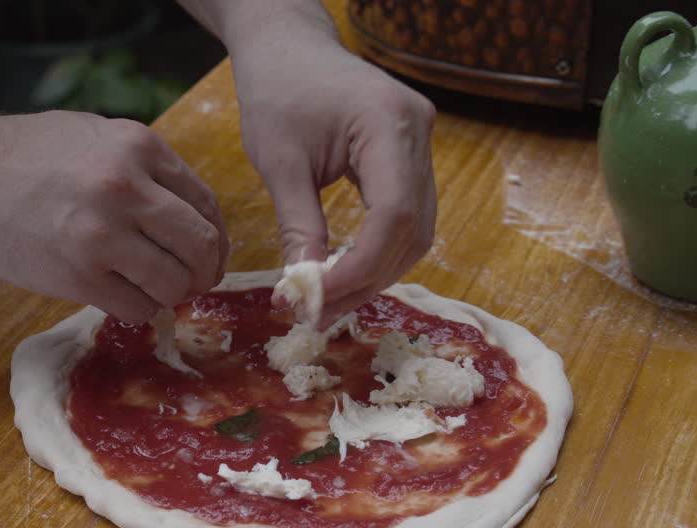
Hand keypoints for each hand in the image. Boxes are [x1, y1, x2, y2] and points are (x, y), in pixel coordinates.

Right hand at [0, 111, 228, 323]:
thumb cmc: (20, 155)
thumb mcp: (93, 136)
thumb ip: (143, 167)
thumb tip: (187, 213)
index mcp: (139, 147)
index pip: (206, 204)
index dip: (214, 238)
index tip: (205, 255)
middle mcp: (128, 188)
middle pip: (201, 246)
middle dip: (204, 272)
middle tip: (192, 282)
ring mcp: (103, 234)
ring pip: (173, 284)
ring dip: (171, 295)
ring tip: (153, 291)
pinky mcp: (77, 274)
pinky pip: (135, 307)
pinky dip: (137, 309)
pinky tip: (121, 296)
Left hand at [228, 20, 436, 326]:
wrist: (287, 46)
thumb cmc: (276, 90)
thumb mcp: (279, 162)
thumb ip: (298, 226)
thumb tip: (303, 288)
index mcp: (389, 123)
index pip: (394, 215)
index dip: (362, 267)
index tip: (321, 299)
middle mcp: (418, 132)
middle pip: (412, 229)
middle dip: (368, 278)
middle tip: (319, 313)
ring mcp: (420, 142)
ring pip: (416, 229)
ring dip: (375, 271)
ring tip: (327, 301)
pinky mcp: (409, 154)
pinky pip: (406, 214)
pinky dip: (377, 248)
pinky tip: (342, 272)